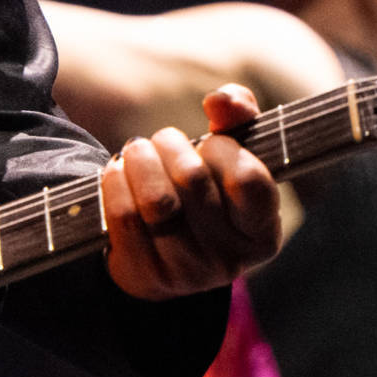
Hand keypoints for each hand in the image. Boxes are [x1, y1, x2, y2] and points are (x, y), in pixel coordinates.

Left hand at [101, 84, 284, 300]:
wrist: (163, 253)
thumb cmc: (207, 191)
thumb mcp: (231, 156)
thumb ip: (238, 116)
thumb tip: (220, 101)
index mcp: (261, 232)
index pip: (247, 179)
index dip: (223, 149)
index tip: (212, 144)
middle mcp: (229, 259)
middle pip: (192, 180)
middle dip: (170, 144)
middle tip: (163, 140)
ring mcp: (185, 272)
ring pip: (155, 199)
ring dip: (140, 159)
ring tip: (137, 151)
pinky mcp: (145, 275)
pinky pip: (124, 215)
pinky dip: (115, 182)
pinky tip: (117, 173)